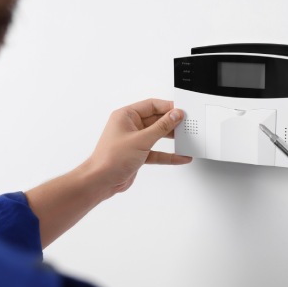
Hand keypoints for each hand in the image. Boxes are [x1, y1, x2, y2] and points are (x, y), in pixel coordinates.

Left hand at [25, 98, 191, 247]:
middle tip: (186, 124)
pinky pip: (157, 151)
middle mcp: (130, 126)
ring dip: (171, 138)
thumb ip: (161, 127)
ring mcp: (134, 140)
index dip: (168, 107)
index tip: (182, 111)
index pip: (151, 105)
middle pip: (156, 120)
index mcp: (126, 116)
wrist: (101, 181)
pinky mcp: (138, 154)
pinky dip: (168, 155)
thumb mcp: (141, 140)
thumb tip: (175, 115)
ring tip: (186, 138)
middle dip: (171, 123)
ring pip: (157, 135)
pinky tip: (180, 157)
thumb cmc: (110, 159)